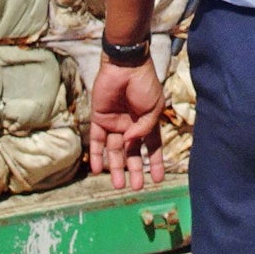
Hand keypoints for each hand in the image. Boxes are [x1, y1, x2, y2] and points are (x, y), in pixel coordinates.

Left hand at [87, 59, 164, 189]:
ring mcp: (115, 123)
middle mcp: (130, 125)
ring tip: (119, 185)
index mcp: (147, 121)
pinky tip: (97, 170)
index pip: (152, 147)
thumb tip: (130, 145)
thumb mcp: (153, 108)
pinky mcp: (99, 118)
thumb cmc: (144, 84)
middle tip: (136, 188)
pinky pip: (97, 141)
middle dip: (135, 170)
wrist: (125, 65)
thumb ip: (145, 129)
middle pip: (132, 153)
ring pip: (114, 151)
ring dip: (116, 168)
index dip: (155, 162)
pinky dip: (96, 155)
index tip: (158, 179)